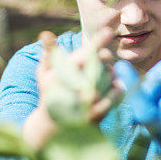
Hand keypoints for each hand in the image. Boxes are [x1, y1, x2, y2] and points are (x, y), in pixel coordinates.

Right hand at [22, 29, 121, 148]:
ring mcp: (89, 103)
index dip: (97, 42)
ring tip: (100, 74)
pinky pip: (116, 93)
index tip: (109, 31)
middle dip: (103, 56)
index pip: (83, 55)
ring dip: (109, 71)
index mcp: (61, 76)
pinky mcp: (99, 114)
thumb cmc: (50, 94)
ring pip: (109, 76)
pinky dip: (115, 86)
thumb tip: (45, 33)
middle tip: (102, 56)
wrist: (55, 128)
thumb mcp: (44, 74)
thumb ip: (49, 53)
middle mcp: (76, 90)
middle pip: (100, 65)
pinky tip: (109, 85)